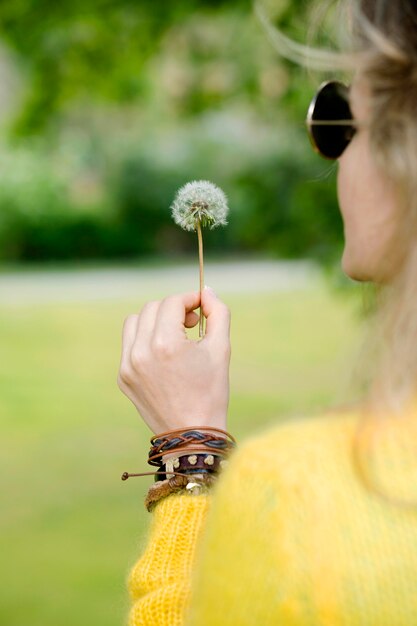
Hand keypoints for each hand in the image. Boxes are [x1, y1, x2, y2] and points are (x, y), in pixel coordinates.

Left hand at [117, 286, 230, 435]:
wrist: (192, 434)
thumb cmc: (211, 391)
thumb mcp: (221, 349)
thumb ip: (217, 313)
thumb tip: (207, 291)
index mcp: (165, 344)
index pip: (172, 302)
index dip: (190, 299)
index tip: (201, 307)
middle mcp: (140, 352)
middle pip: (152, 308)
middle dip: (174, 309)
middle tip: (192, 323)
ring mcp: (127, 366)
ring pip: (135, 322)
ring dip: (155, 320)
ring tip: (175, 336)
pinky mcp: (122, 378)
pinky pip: (129, 344)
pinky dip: (145, 340)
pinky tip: (164, 355)